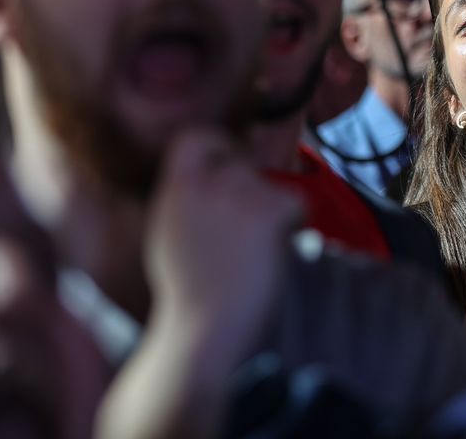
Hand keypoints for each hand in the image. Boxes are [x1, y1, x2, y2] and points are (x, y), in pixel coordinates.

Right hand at [145, 127, 302, 360]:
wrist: (205, 329)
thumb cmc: (189, 291)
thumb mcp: (167, 230)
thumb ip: (186, 196)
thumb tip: (211, 169)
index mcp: (174, 186)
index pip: (197, 136)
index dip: (218, 147)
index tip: (228, 168)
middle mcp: (206, 182)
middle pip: (243, 164)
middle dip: (251, 192)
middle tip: (245, 233)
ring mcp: (240, 194)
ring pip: (273, 186)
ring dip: (271, 213)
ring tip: (251, 252)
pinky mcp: (269, 211)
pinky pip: (297, 204)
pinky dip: (294, 225)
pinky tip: (273, 252)